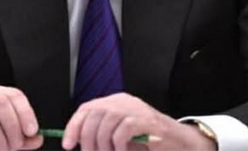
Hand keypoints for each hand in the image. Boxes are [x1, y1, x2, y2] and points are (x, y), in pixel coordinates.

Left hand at [62, 93, 216, 150]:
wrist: (179, 143)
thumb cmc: (148, 143)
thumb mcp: (119, 137)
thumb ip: (101, 135)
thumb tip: (77, 143)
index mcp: (115, 102)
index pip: (86, 108)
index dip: (73, 126)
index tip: (68, 145)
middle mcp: (123, 101)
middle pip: (93, 115)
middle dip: (88, 141)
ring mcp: (135, 108)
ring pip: (105, 124)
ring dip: (103, 147)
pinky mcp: (145, 120)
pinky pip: (122, 132)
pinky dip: (118, 147)